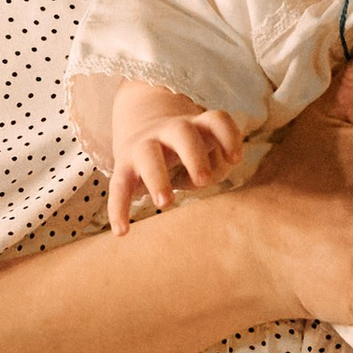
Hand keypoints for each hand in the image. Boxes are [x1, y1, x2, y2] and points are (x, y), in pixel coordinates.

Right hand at [110, 99, 244, 231]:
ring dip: (157, 177)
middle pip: (182, 131)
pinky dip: (118, 208)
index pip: (216, 120)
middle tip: (203, 181)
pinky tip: (122, 231)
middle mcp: (170, 131)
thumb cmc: (187, 153)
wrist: (142, 131)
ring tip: (165, 204)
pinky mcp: (123, 167)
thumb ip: (214, 168)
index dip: (228, 136)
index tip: (234, 159)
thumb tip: (203, 179)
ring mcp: (144, 146)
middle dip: (193, 154)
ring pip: (148, 154)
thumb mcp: (205, 155)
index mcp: (196, 126)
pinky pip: (118, 185)